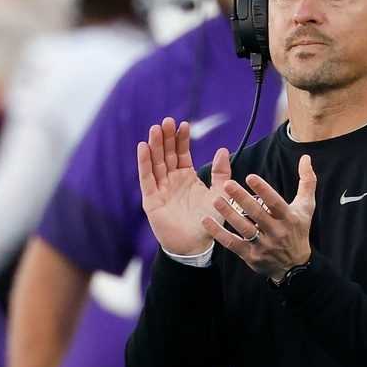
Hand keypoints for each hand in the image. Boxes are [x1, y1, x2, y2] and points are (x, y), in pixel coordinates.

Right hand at [138, 117, 230, 254]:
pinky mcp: (151, 199)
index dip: (181, 139)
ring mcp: (160, 188)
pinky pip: (146, 178)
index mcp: (186, 176)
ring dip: (154, 145)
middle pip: (166, 154)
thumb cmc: (208, 222)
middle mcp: (171, 180)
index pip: (181, 153)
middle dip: (166, 137)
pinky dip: (144, 163)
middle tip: (167, 121)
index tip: (184, 124)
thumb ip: (221, 173)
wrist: (196, 246)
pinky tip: (143, 147)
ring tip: (156, 129)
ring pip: (156, 162)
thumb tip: (223, 150)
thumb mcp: (219, 194)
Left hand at [204, 154, 316, 281]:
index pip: (275, 203)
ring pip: (244, 229)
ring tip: (216, 200)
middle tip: (228, 184)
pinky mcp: (250, 256)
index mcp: (289, 218)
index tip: (250, 176)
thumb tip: (305, 157)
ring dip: (229, 214)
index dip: (263, 190)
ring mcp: (263, 245)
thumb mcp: (306, 207)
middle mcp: (276, 232)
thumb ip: (307, 182)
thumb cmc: (298, 230)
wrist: (294, 266)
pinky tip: (206, 221)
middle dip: (242, 199)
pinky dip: (218, 233)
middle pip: (257, 214)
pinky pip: (232, 243)